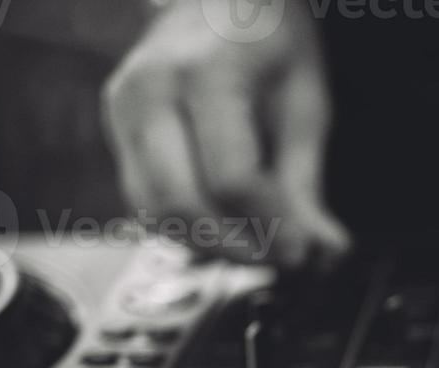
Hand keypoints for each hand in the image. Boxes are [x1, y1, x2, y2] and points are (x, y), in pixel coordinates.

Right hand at [101, 0, 348, 265]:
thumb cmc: (269, 39)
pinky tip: (223, 224)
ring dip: (207, 244)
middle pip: (181, 204)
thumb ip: (306, 183)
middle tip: (278, 258)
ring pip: (152, 210)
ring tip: (255, 244)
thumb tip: (322, 251)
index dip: (271, 227)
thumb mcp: (305, 103)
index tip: (303, 251)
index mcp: (206, 74)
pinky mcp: (116, 120)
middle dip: (235, 246)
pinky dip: (183, 225)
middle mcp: (151, 88)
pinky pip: (142, 196)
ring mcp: (124, 104)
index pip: (232, 179)